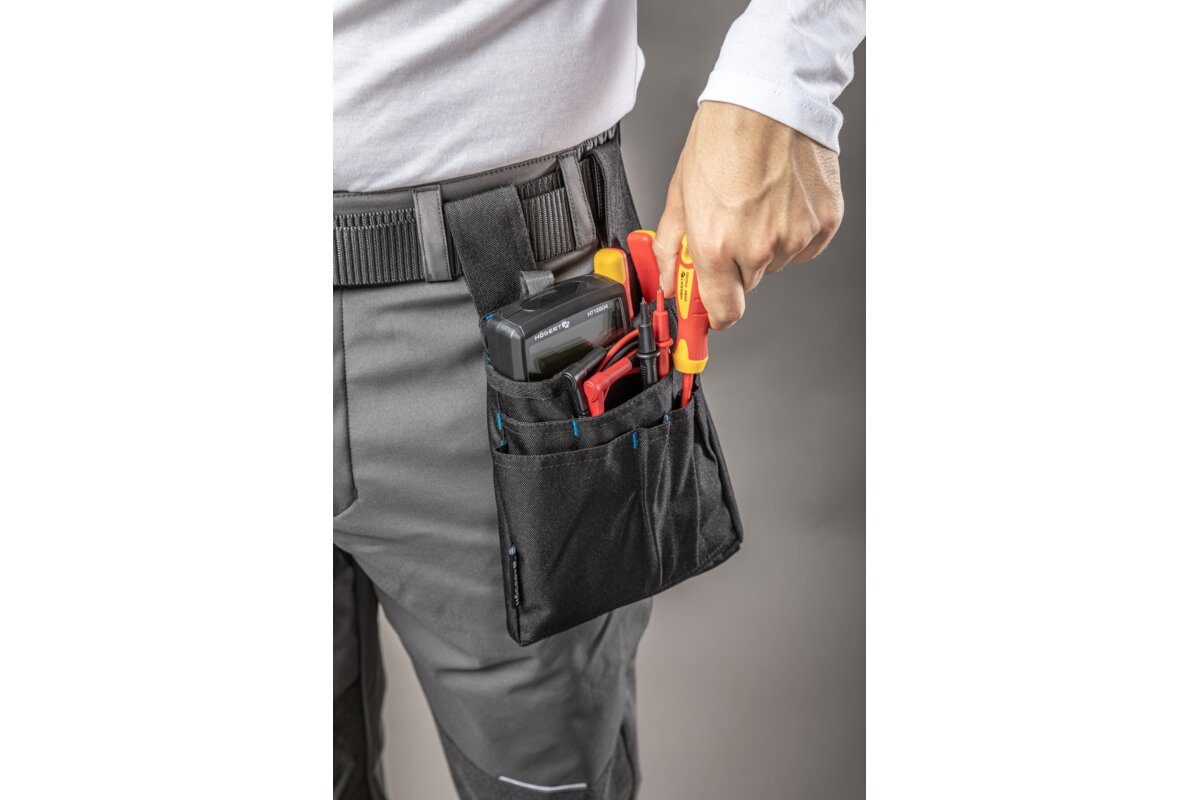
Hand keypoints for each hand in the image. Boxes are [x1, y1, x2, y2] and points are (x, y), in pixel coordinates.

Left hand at [653, 101, 844, 328]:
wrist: (768, 99)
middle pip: (747, 285)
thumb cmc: (723, 135)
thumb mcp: (680, 192)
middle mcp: (758, 247)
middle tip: (730, 225)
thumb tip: (667, 278)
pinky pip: (804, 246)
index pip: (723, 312)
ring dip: (764, 245)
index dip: (714, 311)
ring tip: (756, 201)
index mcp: (717, 245)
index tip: (710, 306)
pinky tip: (781, 199)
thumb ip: (672, 245)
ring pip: (775, 263)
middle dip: (734, 265)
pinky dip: (792, 230)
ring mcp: (796, 236)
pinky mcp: (824, 222)